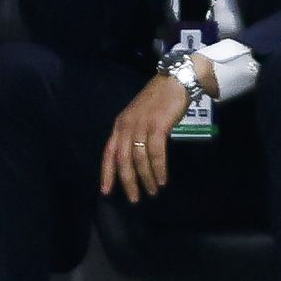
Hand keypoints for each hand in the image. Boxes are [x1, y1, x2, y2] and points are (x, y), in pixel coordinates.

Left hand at [101, 73, 187, 201]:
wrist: (174, 81)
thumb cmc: (158, 101)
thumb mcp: (139, 118)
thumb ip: (134, 135)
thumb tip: (135, 159)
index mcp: (119, 125)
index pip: (108, 153)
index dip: (106, 173)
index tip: (106, 191)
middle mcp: (126, 126)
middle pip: (122, 160)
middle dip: (127, 181)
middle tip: (134, 199)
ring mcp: (141, 125)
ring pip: (139, 159)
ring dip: (145, 178)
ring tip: (152, 192)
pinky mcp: (157, 126)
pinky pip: (156, 153)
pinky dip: (158, 169)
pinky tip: (161, 180)